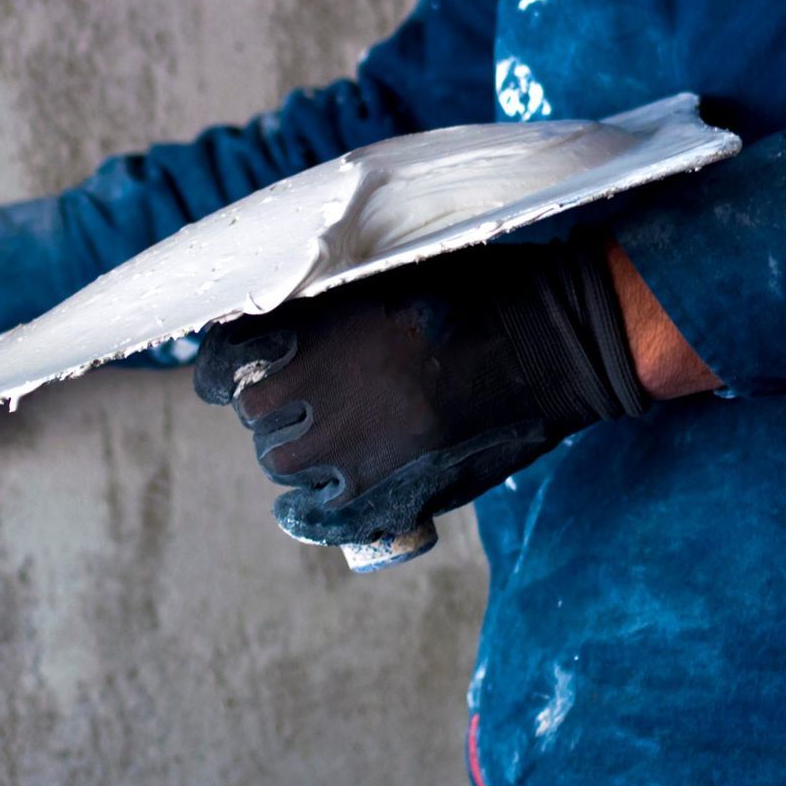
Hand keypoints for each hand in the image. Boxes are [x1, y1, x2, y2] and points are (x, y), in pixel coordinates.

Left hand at [193, 231, 657, 548]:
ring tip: (327, 443)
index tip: (225, 376)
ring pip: (285, 464)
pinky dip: (306, 515)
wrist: (564, 341)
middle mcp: (332, 382)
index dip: (221, 369)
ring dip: (294, 456)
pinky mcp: (400, 487)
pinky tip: (302, 509)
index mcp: (328, 319)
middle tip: (305, 404)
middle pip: (257, 413)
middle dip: (271, 410)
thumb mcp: (398, 268)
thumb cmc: (487, 291)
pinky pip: (325, 517)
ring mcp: (364, 441)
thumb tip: (271, 324)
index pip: (230, 356)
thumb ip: (334, 297)